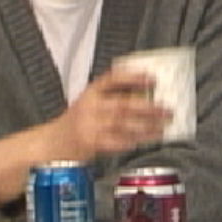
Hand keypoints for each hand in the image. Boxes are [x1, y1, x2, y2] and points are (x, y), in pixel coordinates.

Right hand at [55, 67, 171, 161]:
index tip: (152, 78)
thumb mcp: (92, 103)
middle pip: (122, 105)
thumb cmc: (79, 121)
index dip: (133, 78)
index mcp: (91, 92)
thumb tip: (148, 95)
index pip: (112, 79)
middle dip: (148, 108)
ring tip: (163, 126)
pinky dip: (133, 141)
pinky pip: (116, 142)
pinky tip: (146, 140)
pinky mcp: (90, 143)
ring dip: (146, 126)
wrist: (54, 143)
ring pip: (122, 125)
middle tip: (167, 109)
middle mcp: (90, 106)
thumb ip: (114, 98)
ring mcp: (90, 126)